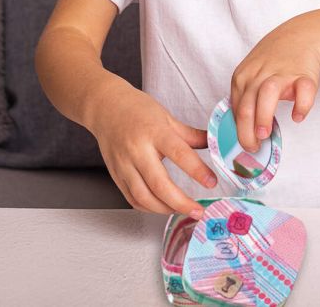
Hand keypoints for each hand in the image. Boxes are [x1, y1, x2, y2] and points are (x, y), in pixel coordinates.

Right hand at [87, 79, 217, 218]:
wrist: (105, 107)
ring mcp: (124, 164)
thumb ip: (191, 135)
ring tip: (184, 211)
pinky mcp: (116, 175)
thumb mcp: (167, 117)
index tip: (212, 182)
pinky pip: (132, 198)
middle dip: (181, 202)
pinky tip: (163, 207)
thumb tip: (214, 145)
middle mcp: (138, 150)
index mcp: (155, 131)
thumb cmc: (136, 109)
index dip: (197, 170)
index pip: (179, 154)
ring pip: (144, 197)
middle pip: (159, 184)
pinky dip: (149, 208)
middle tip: (198, 211)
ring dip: (166, 209)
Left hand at [230, 16, 319, 151]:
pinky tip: (298, 116)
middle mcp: (259, 74)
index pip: (235, 108)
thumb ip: (245, 97)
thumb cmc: (273, 59)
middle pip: (246, 105)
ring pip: (266, 94)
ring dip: (263, 116)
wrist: (301, 35)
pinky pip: (303, 91)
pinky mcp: (304, 74)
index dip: (238, 130)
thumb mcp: (250, 73)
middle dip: (246, 130)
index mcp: (243, 77)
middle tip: (252, 147)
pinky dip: (301, 105)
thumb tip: (242, 129)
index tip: (245, 144)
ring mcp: (282, 73)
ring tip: (265, 134)